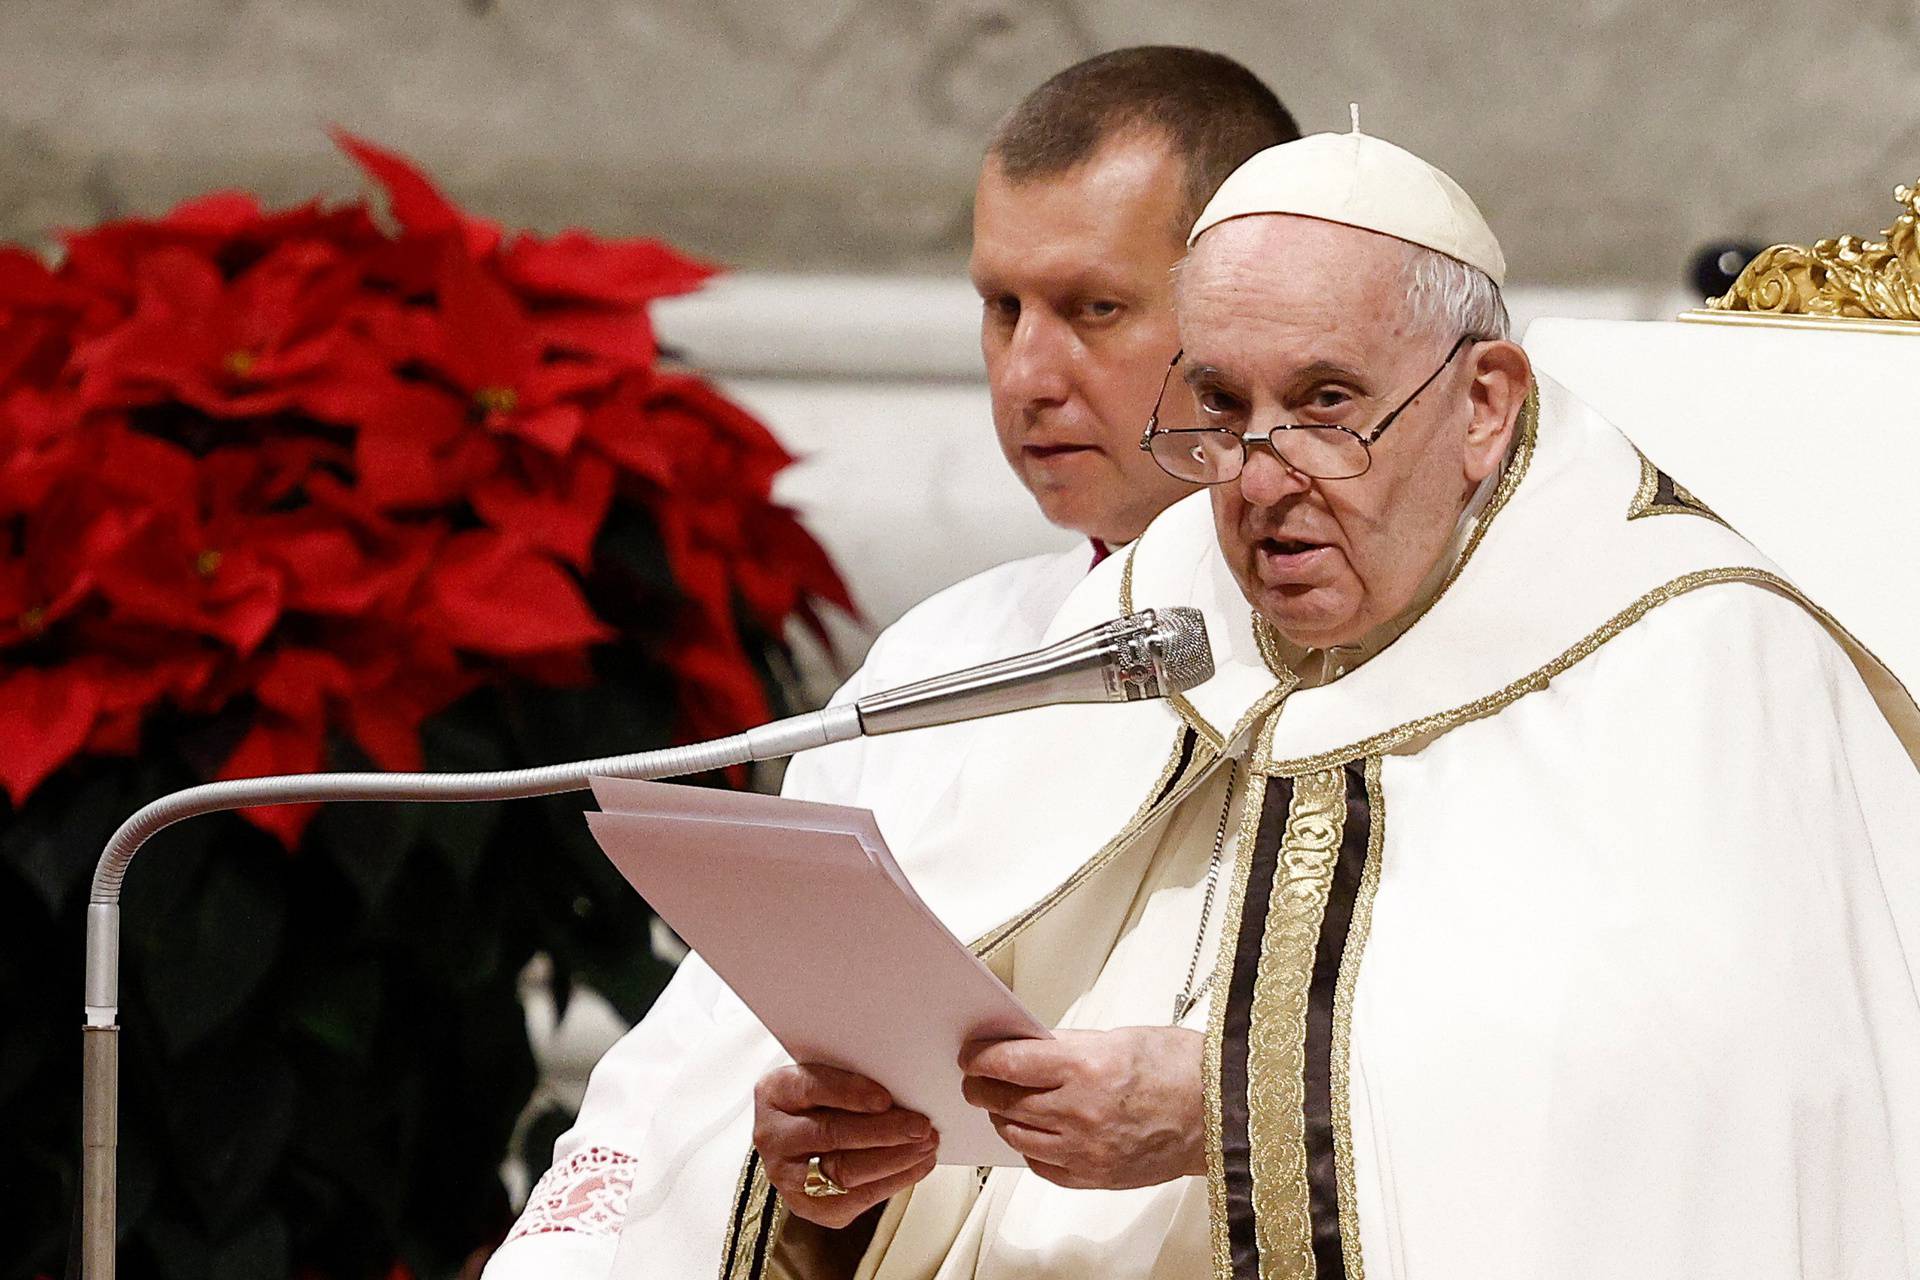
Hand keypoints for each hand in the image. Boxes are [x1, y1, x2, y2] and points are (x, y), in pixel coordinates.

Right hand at [752, 1063, 939, 1227]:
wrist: (799, 1139)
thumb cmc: (820, 1102)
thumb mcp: (827, 1077)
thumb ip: (854, 1079)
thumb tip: (902, 1091)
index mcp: (776, 1092)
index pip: (811, 1088)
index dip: (850, 1093)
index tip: (886, 1098)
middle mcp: (773, 1136)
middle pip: (831, 1134)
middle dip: (884, 1131)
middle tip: (921, 1126)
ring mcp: (786, 1176)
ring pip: (844, 1171)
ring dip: (895, 1160)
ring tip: (926, 1146)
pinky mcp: (808, 1207)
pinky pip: (855, 1198)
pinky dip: (893, 1182)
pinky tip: (916, 1166)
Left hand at [959, 1027, 1205, 1188]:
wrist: (1222, 1110)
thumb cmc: (1181, 1069)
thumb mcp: (1117, 1037)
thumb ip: (1066, 1047)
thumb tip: (1026, 1049)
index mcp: (1085, 1067)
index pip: (1008, 1063)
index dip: (980, 1058)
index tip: (971, 1055)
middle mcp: (1080, 1111)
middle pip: (1004, 1100)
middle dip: (982, 1086)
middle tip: (976, 1078)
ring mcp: (1087, 1149)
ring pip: (1017, 1136)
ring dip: (1003, 1117)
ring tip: (1003, 1103)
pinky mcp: (1096, 1177)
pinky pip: (1043, 1167)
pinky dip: (1031, 1149)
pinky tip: (1034, 1134)